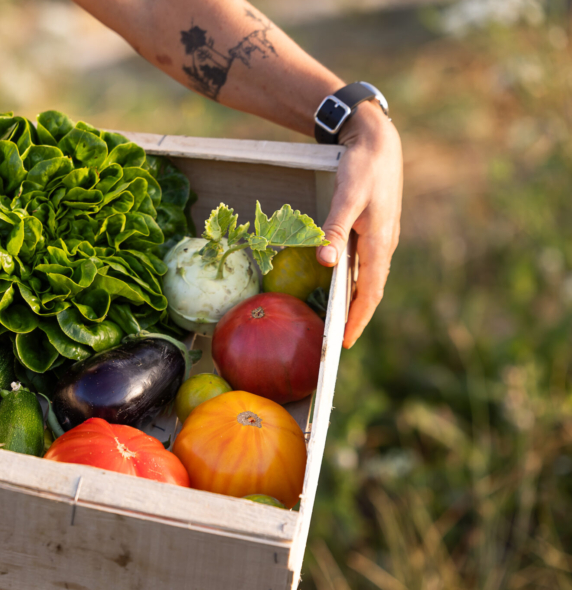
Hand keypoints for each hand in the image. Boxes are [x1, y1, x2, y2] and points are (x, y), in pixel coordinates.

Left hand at [316, 107, 402, 347]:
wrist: (379, 142)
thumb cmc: (363, 167)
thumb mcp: (347, 196)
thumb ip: (335, 229)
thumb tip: (327, 262)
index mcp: (381, 241)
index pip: (371, 291)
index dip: (358, 318)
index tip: (344, 342)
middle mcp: (385, 244)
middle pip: (372, 290)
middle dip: (357, 317)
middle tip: (340, 341)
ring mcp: (382, 238)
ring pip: (370, 278)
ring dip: (356, 301)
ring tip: (338, 322)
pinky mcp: (376, 230)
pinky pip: (366, 264)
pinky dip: (355, 281)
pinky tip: (341, 287)